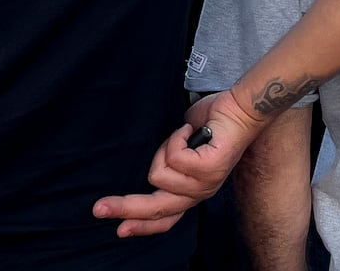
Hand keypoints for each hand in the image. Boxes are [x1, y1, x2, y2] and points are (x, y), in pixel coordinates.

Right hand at [92, 90, 260, 237]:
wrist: (240, 108)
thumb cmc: (211, 124)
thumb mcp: (183, 150)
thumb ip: (169, 166)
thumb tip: (149, 175)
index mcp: (193, 191)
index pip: (166, 219)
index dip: (140, 226)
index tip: (118, 230)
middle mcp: (199, 192)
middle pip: (156, 209)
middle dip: (125, 208)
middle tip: (99, 207)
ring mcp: (205, 182)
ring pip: (159, 174)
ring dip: (165, 147)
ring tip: (184, 134)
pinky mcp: (209, 168)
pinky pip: (174, 156)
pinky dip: (176, 136)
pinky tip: (190, 130)